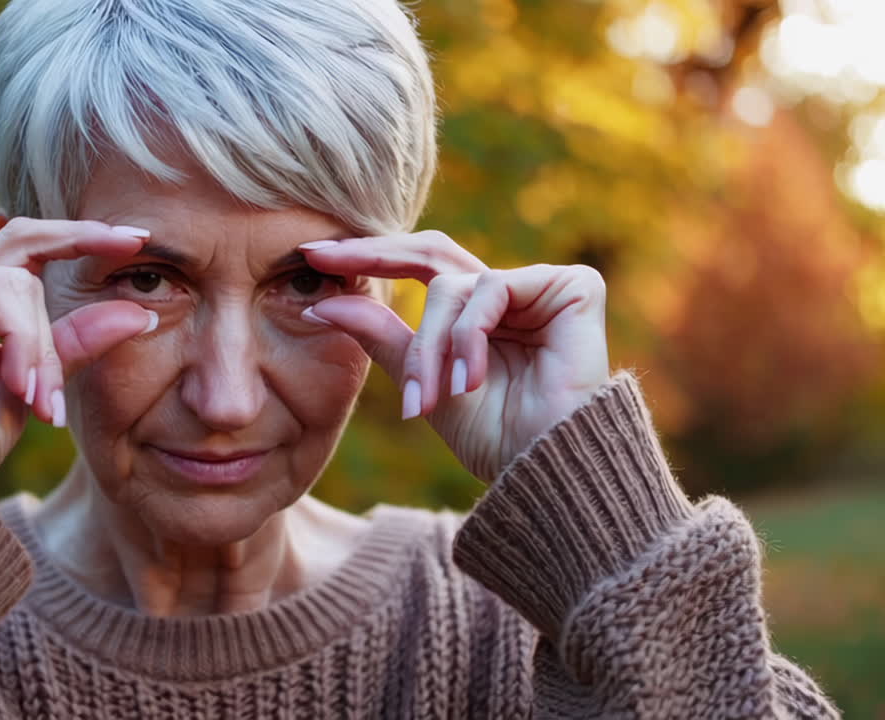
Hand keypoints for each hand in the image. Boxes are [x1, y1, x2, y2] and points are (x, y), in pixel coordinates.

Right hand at [0, 218, 156, 483]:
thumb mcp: (41, 381)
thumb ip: (78, 341)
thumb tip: (142, 313)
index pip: (31, 252)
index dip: (80, 239)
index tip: (138, 238)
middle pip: (24, 238)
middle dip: (82, 238)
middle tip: (134, 242)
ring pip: (18, 281)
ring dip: (41, 344)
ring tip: (38, 396)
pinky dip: (17, 337)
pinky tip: (14, 382)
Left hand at [300, 231, 609, 480]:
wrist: (546, 470)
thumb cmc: (493, 436)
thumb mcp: (420, 380)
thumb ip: (379, 335)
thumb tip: (320, 304)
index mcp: (474, 311)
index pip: (416, 264)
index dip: (367, 255)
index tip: (311, 255)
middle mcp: (507, 292)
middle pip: (432, 251)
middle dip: (375, 255)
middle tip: (327, 261)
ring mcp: (541, 286)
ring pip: (452, 287)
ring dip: (430, 347)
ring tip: (429, 399)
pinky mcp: (573, 287)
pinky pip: (493, 289)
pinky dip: (469, 338)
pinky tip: (469, 381)